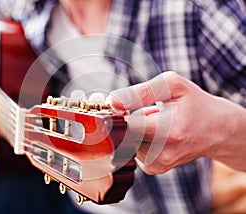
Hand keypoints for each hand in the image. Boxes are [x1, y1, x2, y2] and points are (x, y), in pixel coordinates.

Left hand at [107, 71, 241, 173]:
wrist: (217, 130)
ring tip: (157, 123)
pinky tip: (157, 135)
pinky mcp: (155, 169)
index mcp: (169, 130)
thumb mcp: (172, 86)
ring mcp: (159, 164)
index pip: (126, 126)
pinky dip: (139, 140)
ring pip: (127, 142)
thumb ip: (139, 92)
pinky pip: (133, 150)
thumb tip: (112, 101)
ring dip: (135, 130)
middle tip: (149, 111)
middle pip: (124, 134)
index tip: (115, 105)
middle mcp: (163, 153)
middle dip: (129, 120)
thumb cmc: (194, 103)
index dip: (117, 114)